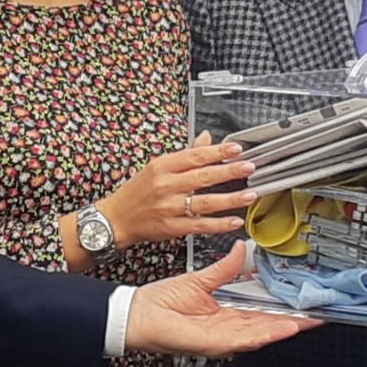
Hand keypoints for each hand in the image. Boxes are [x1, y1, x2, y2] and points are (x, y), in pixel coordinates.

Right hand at [97, 134, 256, 245]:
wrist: (117, 218)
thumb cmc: (137, 191)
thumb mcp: (157, 166)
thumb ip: (185, 154)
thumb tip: (206, 139)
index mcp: (162, 166)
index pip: (195, 156)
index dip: (217, 152)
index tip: (236, 149)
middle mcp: (166, 185)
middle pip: (202, 177)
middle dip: (229, 171)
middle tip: (248, 167)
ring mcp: (169, 208)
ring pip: (204, 202)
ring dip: (230, 199)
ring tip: (249, 194)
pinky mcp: (172, 227)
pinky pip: (200, 225)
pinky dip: (219, 224)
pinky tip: (234, 221)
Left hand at [124, 242, 317, 357]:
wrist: (138, 315)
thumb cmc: (161, 302)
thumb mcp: (200, 279)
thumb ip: (225, 268)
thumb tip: (241, 249)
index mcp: (224, 314)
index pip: (260, 313)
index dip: (283, 310)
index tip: (302, 304)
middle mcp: (226, 329)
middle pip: (266, 327)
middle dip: (292, 322)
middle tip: (316, 315)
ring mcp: (221, 338)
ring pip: (260, 335)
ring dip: (284, 328)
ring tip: (307, 322)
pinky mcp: (213, 343)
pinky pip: (243, 339)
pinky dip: (263, 334)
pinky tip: (280, 329)